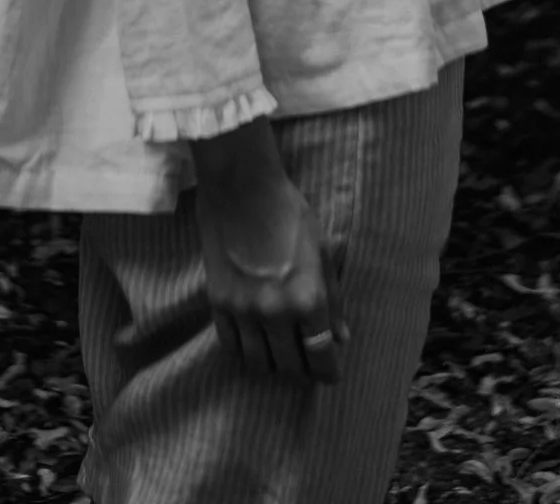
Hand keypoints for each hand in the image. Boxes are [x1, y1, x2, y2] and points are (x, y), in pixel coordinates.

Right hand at [195, 170, 350, 385]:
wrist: (242, 187)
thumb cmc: (289, 212)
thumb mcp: (322, 252)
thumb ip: (333, 299)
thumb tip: (342, 338)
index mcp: (308, 299)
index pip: (322, 357)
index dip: (329, 372)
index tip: (330, 373)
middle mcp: (276, 312)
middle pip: (290, 366)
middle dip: (302, 370)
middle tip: (306, 362)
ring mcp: (243, 310)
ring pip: (258, 363)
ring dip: (272, 365)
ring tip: (279, 355)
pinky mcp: (218, 303)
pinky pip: (231, 346)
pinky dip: (245, 351)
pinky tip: (254, 343)